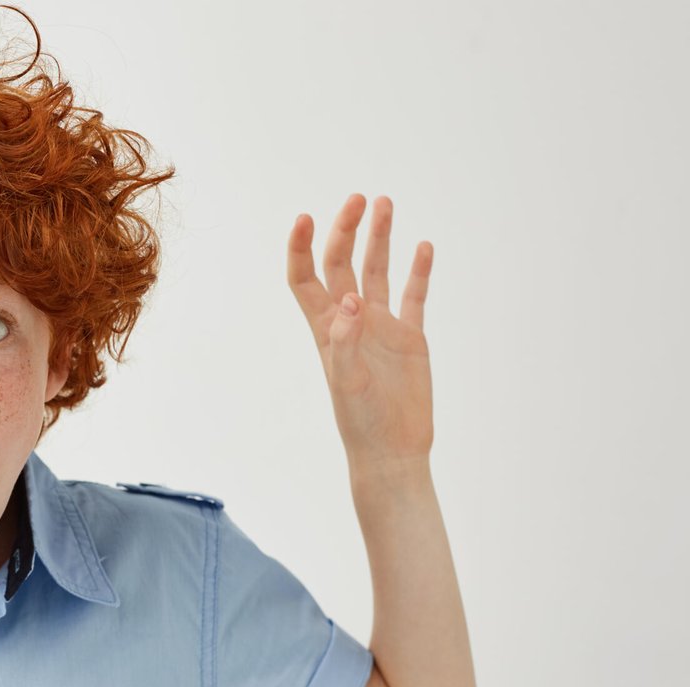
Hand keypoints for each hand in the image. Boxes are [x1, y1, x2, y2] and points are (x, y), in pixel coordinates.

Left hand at [286, 194, 434, 477]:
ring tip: (384, 203)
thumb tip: (349, 299)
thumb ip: (345, 341)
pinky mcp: (409, 338)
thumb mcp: (347, 382)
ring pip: (376, 271)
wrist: (392, 449)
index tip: (305, 217)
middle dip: (346, 230)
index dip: (301, 248)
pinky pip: (414, 296)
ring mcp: (381, 327)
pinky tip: (423, 246)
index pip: (305, 279)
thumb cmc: (361, 422)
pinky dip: (418, 271)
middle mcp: (350, 321)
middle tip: (359, 199)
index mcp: (326, 329)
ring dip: (380, 238)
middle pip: (341, 264)